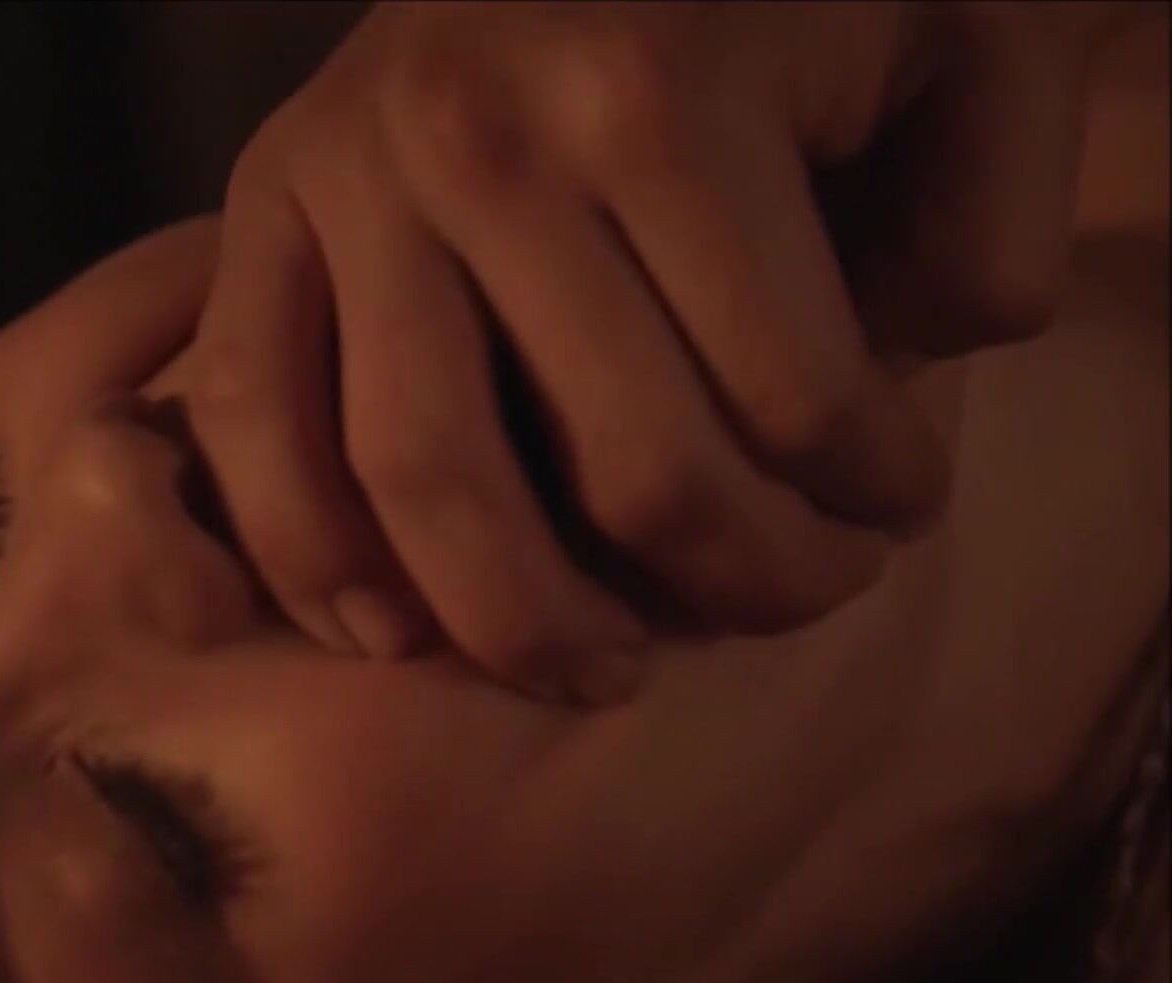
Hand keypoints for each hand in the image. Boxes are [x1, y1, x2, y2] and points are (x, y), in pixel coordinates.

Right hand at [182, 1, 1113, 703]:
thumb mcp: (962, 52)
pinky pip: (248, 415)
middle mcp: (474, 135)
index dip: (872, 495)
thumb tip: (893, 392)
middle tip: (791, 593)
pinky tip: (388, 631)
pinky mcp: (260, 208)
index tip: (898, 500)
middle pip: (623, 471)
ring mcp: (346, 173)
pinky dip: (307, 551)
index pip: (789, 401)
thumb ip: (988, 226)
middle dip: (740, 581)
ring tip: (603, 668)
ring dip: (527, 625)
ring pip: (419, 481)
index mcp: (659, 91)